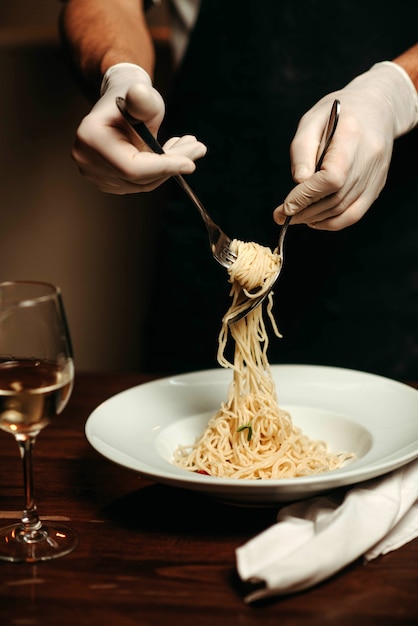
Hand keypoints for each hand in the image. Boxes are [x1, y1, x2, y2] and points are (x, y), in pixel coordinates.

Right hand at [72, 63, 206, 193]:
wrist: (121, 103)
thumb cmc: (133, 98)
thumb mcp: (143, 97)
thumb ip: (143, 100)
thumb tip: (138, 94)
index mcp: (91, 138)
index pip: (132, 168)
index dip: (163, 167)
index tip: (191, 164)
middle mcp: (87, 160)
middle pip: (138, 178)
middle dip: (172, 165)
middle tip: (198, 149)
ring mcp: (94, 174)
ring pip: (142, 184)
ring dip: (168, 168)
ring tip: (187, 146)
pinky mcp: (106, 181)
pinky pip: (139, 184)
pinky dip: (158, 172)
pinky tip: (169, 154)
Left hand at [273, 62, 417, 229]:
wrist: (376, 108)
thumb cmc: (339, 113)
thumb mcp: (312, 120)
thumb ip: (302, 151)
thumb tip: (299, 183)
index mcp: (352, 135)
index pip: (332, 177)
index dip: (307, 196)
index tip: (286, 206)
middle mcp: (369, 158)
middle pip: (336, 197)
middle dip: (305, 211)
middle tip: (283, 216)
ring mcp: (376, 175)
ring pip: (345, 210)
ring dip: (316, 219)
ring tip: (295, 217)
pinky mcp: (377, 186)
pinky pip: (355, 214)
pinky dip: (333, 223)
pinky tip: (315, 220)